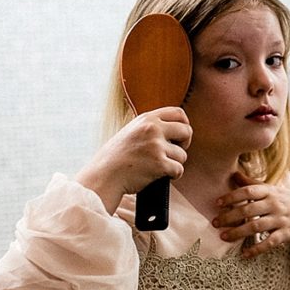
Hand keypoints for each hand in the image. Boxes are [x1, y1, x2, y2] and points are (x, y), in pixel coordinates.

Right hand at [77, 107, 191, 212]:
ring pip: (182, 155)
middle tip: (175, 152)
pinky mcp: (159, 164)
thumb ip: (150, 127)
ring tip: (157, 166)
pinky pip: (179, 170)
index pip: (178, 113)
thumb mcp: (131, 131)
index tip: (180, 136)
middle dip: (185, 144)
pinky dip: (173, 175)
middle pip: (186, 131)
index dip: (184, 124)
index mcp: (146, 119)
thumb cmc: (116, 158)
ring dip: (174, 163)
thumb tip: (175, 129)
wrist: (103, 176)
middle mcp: (153, 129)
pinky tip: (160, 175)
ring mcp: (156, 146)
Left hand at [214, 171, 289, 258]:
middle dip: (230, 216)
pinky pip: (270, 243)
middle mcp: (276, 204)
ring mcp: (282, 220)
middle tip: (215, 223)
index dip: (232, 196)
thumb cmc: (289, 202)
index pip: (249, 191)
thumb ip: (253, 184)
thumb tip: (233, 174)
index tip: (217, 203)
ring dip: (238, 233)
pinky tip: (245, 254)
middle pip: (249, 209)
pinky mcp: (286, 234)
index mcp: (271, 192)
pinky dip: (257, 249)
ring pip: (257, 227)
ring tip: (223, 237)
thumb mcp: (274, 190)